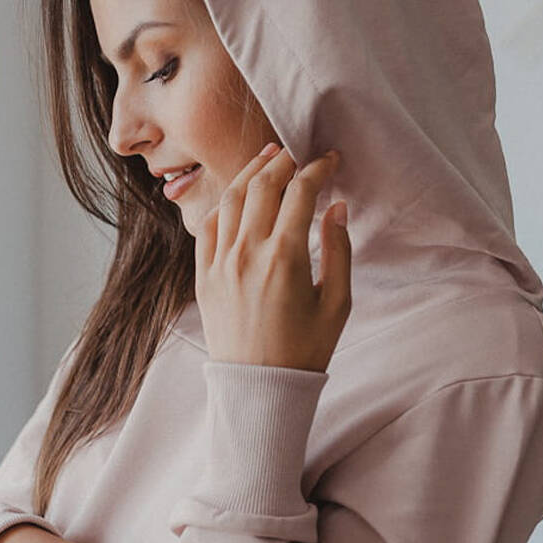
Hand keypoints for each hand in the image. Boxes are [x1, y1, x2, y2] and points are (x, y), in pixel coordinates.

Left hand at [194, 143, 350, 370]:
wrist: (259, 390)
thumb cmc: (305, 352)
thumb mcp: (337, 304)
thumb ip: (339, 250)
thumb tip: (336, 208)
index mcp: (284, 258)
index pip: (300, 192)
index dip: (318, 169)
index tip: (330, 161)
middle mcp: (247, 254)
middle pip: (263, 185)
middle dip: (283, 161)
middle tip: (298, 152)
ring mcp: (219, 264)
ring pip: (232, 199)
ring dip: (250, 172)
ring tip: (267, 158)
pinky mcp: (203, 277)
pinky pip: (209, 227)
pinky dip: (225, 203)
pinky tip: (239, 196)